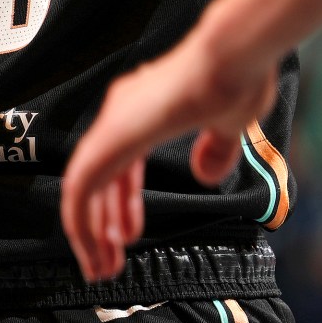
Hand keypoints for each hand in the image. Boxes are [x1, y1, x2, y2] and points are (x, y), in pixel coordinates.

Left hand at [61, 27, 280, 281]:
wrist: (236, 55)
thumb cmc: (238, 77)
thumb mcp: (229, 126)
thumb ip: (215, 149)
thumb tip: (206, 174)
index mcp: (143, 108)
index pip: (118, 165)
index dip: (120, 204)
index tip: (126, 236)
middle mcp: (122, 112)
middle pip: (98, 178)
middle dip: (101, 225)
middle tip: (107, 263)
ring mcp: (116, 121)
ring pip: (84, 186)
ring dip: (89, 230)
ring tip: (101, 267)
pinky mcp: (116, 134)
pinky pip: (83, 184)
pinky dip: (83, 218)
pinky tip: (93, 243)